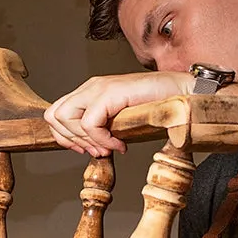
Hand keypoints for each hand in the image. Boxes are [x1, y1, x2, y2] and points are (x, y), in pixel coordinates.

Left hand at [45, 71, 193, 155]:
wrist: (183, 94)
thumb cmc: (156, 108)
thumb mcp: (120, 123)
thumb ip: (101, 130)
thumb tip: (88, 148)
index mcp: (90, 92)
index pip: (55, 114)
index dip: (65, 138)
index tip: (86, 150)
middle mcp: (91, 86)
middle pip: (54, 116)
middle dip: (72, 141)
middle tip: (97, 151)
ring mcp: (99, 87)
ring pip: (65, 118)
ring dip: (86, 140)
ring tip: (110, 147)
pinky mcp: (111, 92)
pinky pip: (90, 123)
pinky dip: (102, 140)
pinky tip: (120, 144)